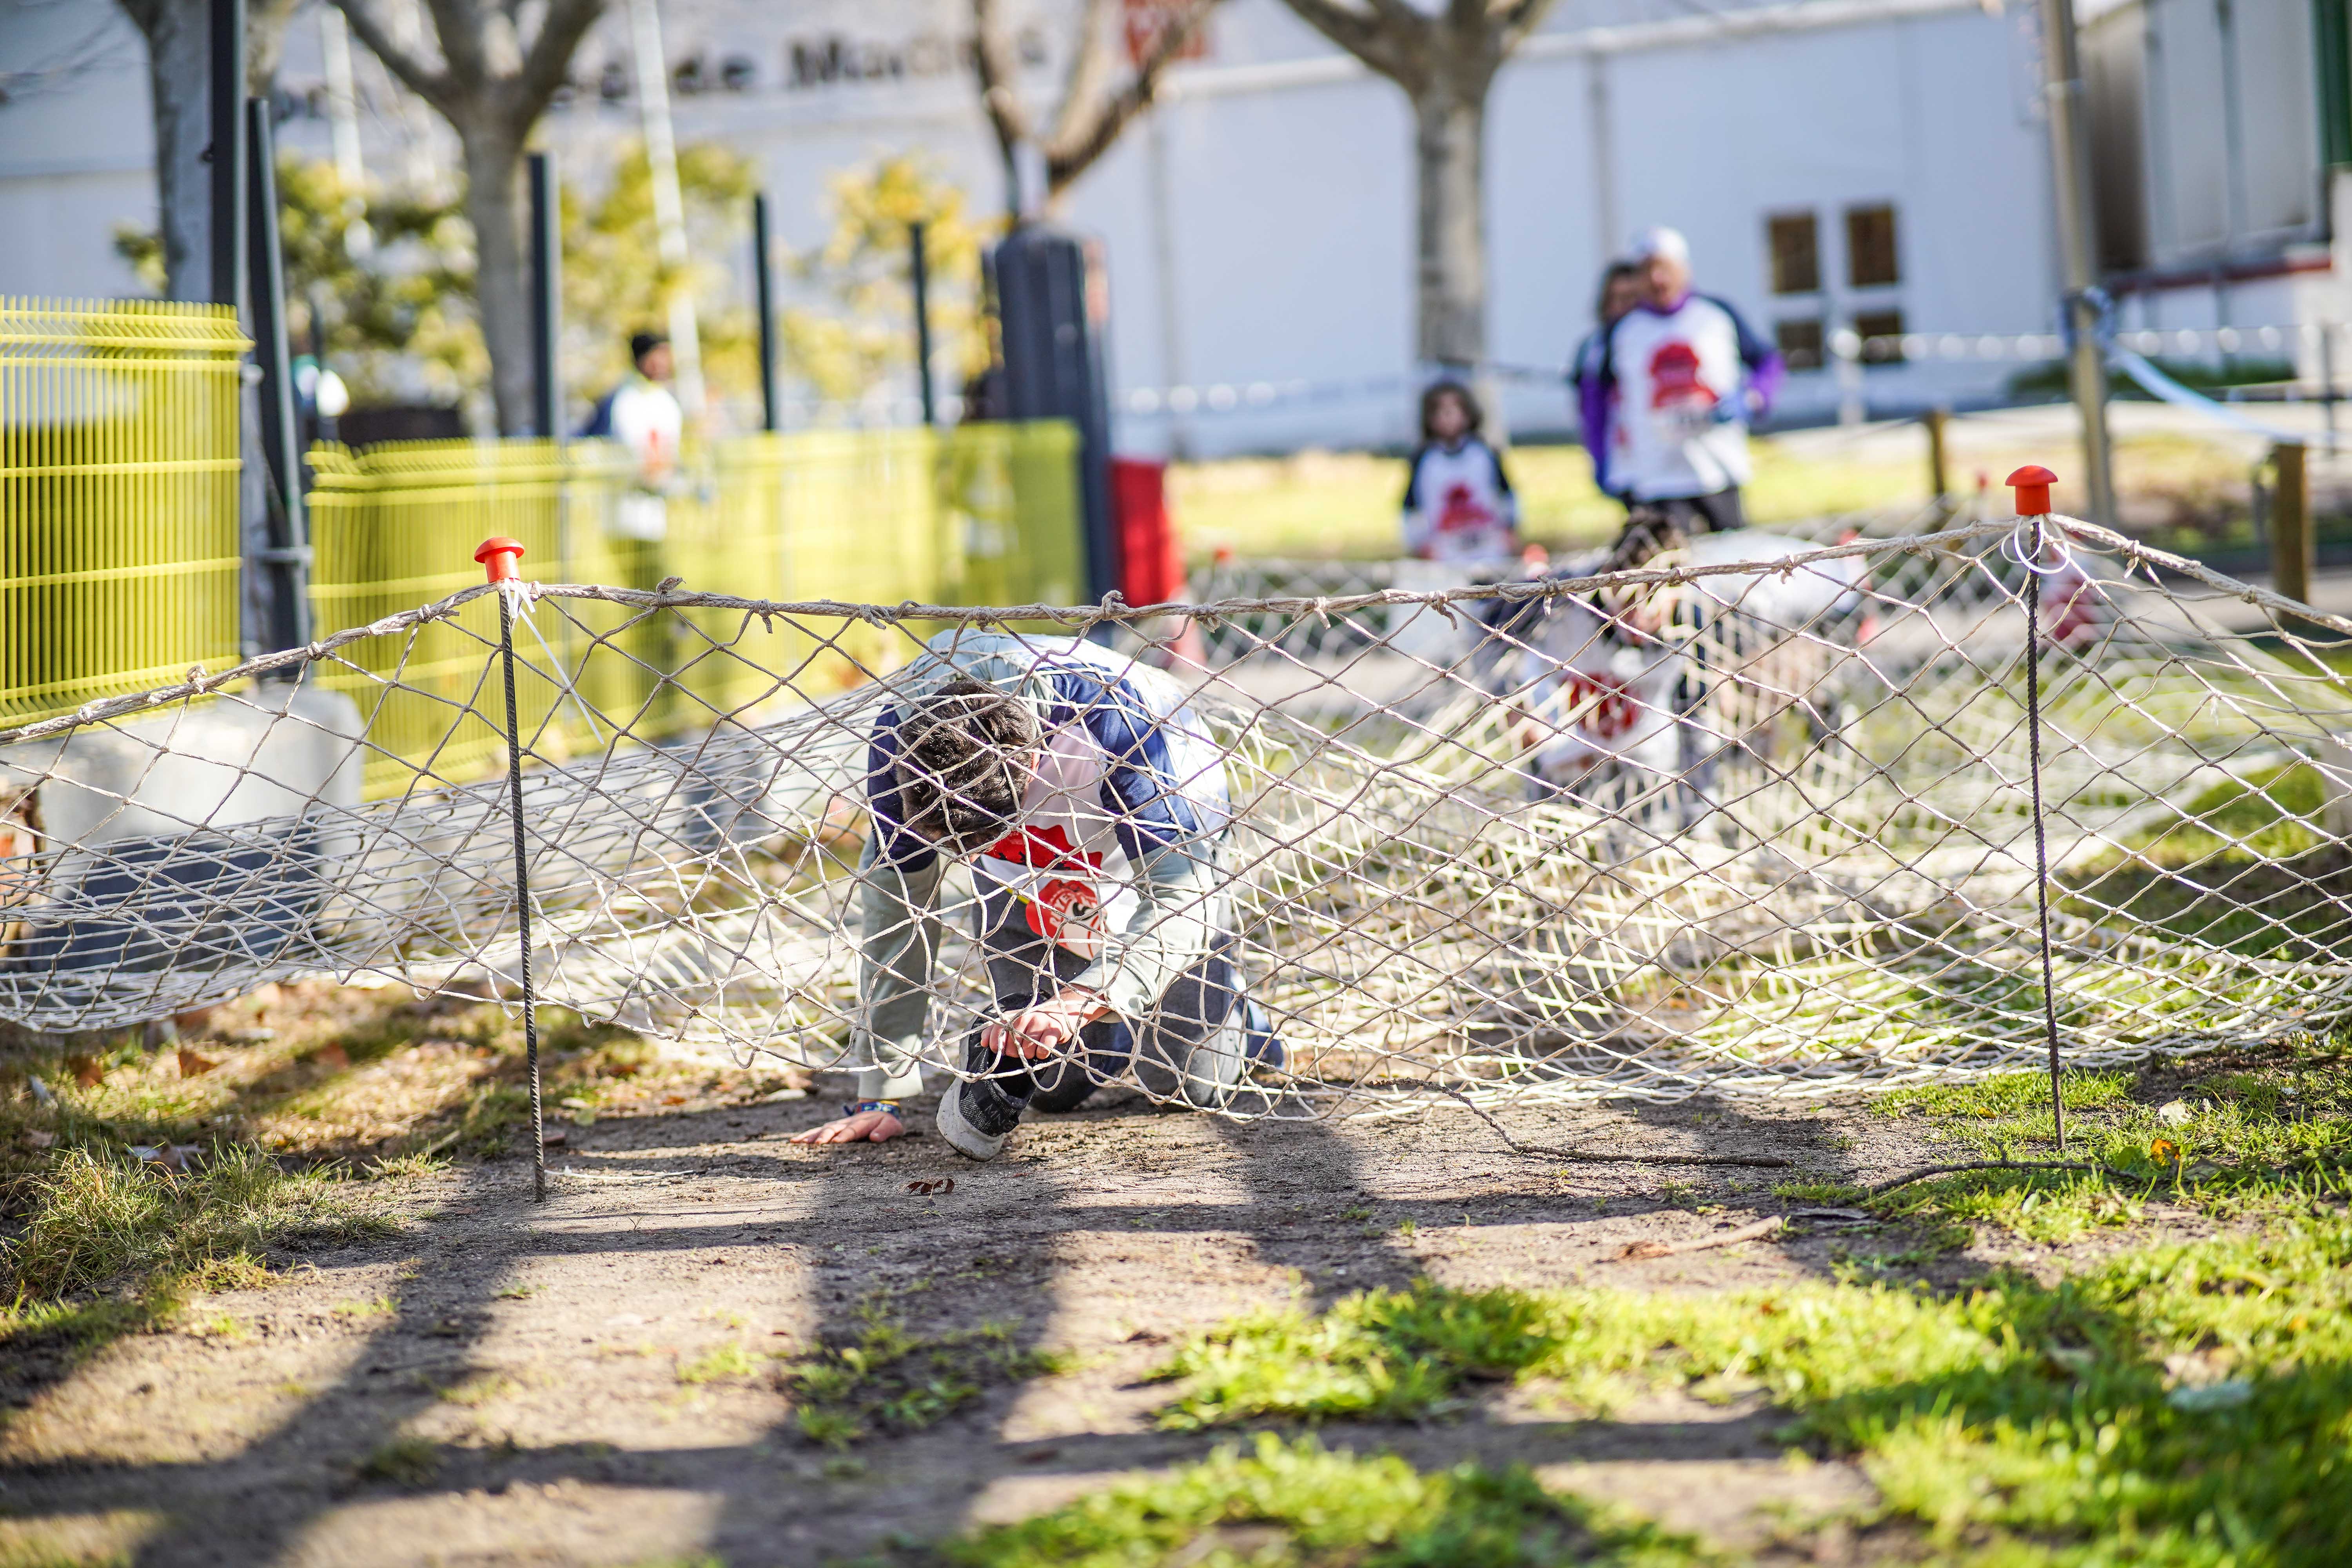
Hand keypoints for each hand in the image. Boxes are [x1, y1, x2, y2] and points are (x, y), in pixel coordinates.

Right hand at [789, 1108, 904, 1144]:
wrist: (880, 1110)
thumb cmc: (885, 1122)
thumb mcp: (891, 1126)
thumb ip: (885, 1131)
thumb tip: (875, 1138)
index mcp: (862, 1123)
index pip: (853, 1130)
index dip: (845, 1135)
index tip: (837, 1141)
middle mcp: (847, 1123)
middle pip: (834, 1128)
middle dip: (825, 1136)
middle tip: (817, 1144)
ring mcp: (838, 1124)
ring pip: (823, 1129)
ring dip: (812, 1136)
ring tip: (798, 1142)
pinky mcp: (832, 1128)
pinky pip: (818, 1131)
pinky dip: (807, 1135)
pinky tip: (795, 1141)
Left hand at [981, 989, 1107, 1058]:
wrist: (1061, 1012)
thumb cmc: (1034, 1022)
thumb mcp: (1015, 1023)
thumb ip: (997, 1030)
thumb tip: (983, 1042)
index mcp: (1013, 1016)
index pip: (997, 1032)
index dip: (997, 1045)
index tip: (1002, 1050)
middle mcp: (1024, 1017)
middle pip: (1012, 1047)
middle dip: (1016, 1052)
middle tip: (1024, 1047)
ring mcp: (1039, 1022)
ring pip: (1027, 1051)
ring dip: (1031, 1054)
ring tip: (1036, 1045)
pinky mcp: (1053, 1029)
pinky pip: (1043, 1050)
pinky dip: (1043, 1054)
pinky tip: (1045, 1047)